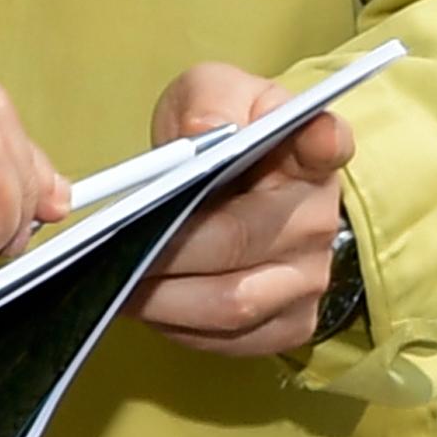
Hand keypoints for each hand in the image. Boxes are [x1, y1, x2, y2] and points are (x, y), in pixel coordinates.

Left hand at [134, 63, 352, 358]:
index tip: (313, 138)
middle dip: (165, 247)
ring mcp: (310, 278)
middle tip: (108, 244)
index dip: (322, 141)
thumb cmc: (222, 139)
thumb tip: (204, 131)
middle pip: (238, 241)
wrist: (239, 189)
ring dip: (162, 296)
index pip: (328, 142)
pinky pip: (228, 339)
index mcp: (308, 152)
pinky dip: (176, 326)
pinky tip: (145, 302)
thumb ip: (208, 103)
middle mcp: (320, 219)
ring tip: (112, 279)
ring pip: (231, 303)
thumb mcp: (211, 96)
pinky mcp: (289, 325)